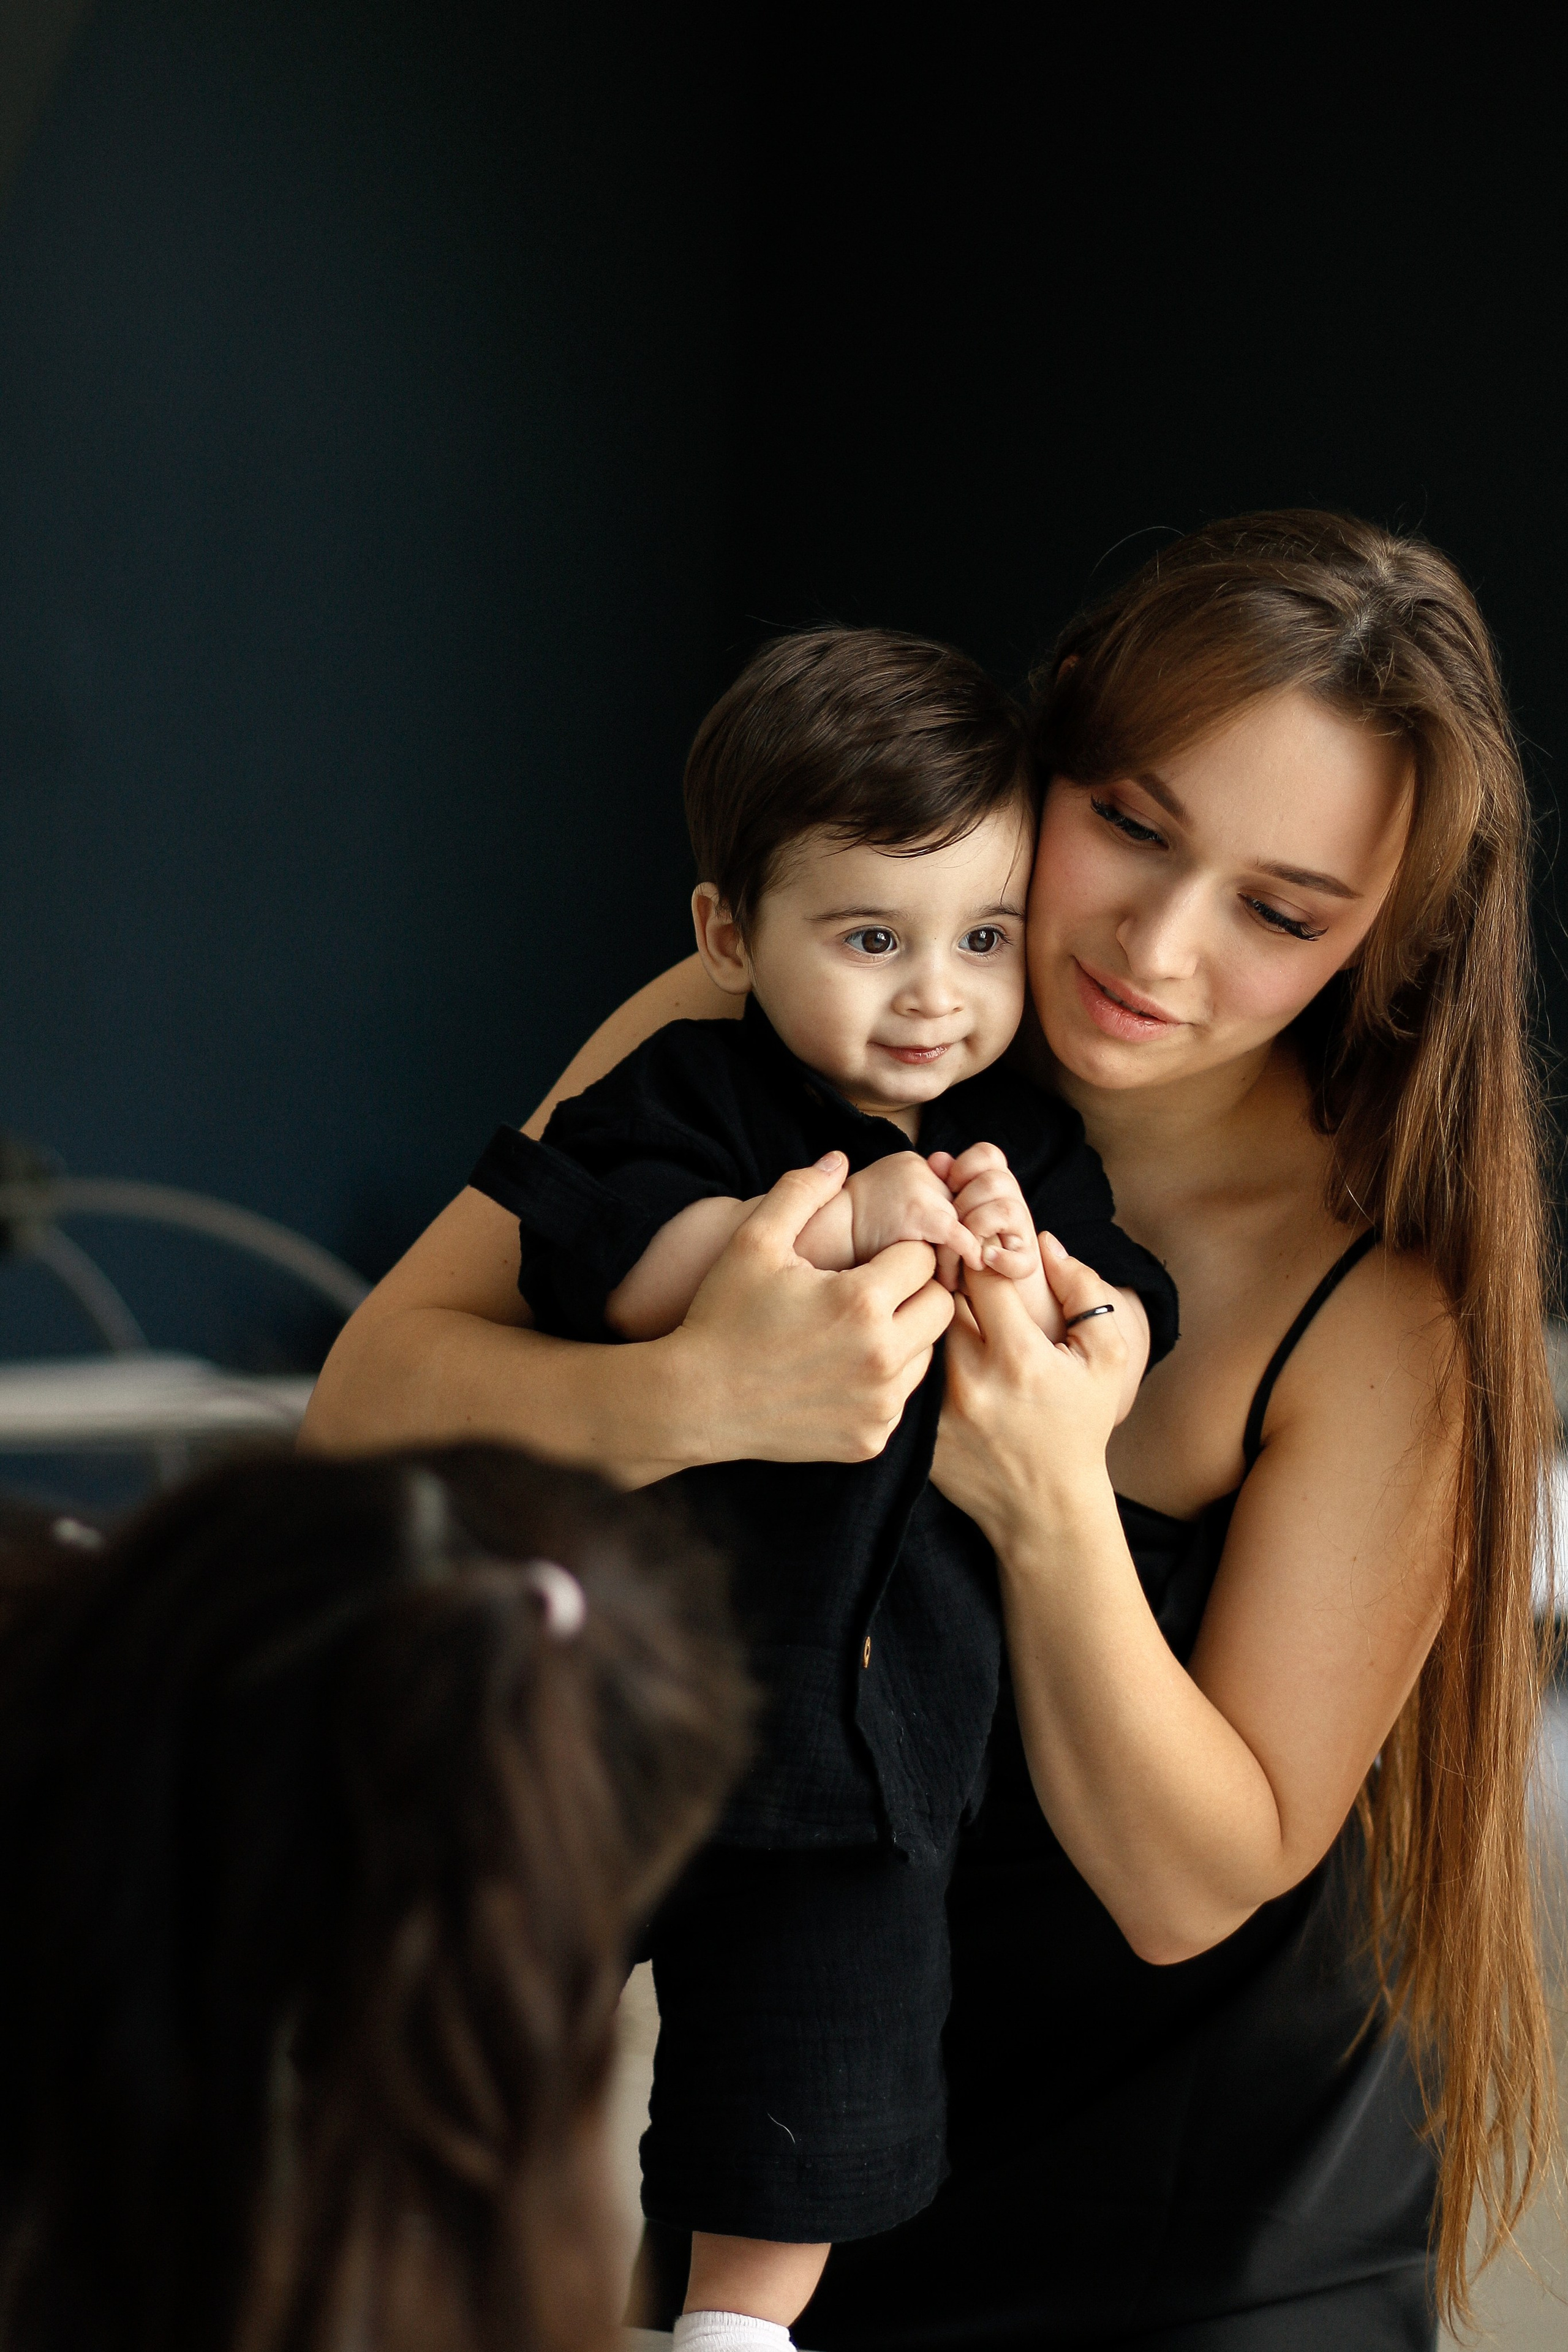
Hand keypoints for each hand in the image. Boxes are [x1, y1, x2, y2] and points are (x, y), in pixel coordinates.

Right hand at [677, 1152, 955, 1462]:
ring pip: (927, 1353)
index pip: (923, 1257)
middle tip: (871, 1290)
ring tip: (855, 1329)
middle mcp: (881, 1357)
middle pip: (941, 1305)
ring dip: (904, 1335)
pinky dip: (884, 1382)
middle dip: (915, 1290)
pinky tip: (842, 1370)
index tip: (871, 1258)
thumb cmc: (722, 1316)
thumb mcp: (754, 1242)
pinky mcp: (870, 1439)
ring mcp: (879, 1405)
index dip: (900, 1249)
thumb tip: (839, 1158)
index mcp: (861, 1301)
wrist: (695, 1401)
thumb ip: (800, 1192)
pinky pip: (902, 1399)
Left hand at [928, 1143, 1061, 1336]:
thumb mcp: (949, 1216)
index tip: (949, 1187)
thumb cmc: (960, 1254)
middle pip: (995, 1180)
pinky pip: (1021, 1255)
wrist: (993, 1300)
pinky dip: (1001, 1258)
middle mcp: (1013, 1204)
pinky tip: (984, 1262)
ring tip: (963, 1247)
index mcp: (994, 1187)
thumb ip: (945, 1187)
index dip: (966, 1166)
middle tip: (950, 1228)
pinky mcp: (1028, 1265)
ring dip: (978, 1228)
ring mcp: (1023, 1234)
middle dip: (965, 1202)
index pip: (988, 1154)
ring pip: (1006, 1209)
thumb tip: (937, 1159)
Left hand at [930, 1235, 1126, 1554]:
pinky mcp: (915, 1431)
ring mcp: (937, 1410)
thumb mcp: (1106, 1359)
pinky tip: (919, 1354)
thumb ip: (1084, 1291)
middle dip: (946, 1280)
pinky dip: (909, 1359)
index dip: (981, 1254)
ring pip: (914, 1334)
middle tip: (954, 1276)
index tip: (984, 1256)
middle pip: (937, 1299)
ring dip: (925, 1319)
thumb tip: (1044, 1243)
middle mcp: (971, 1381)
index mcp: (1020, 1357)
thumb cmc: (1080, 1426)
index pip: (981, 1274)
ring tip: (939, 1314)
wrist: (1044, 1508)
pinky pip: (903, 1374)